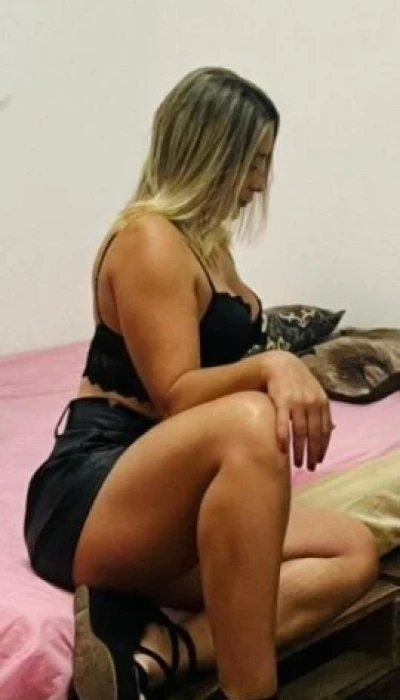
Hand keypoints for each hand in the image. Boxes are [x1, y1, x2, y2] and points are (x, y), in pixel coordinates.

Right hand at [261, 350, 333, 469]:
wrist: (279, 363)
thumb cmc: (298, 382)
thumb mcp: (315, 393)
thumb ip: (322, 411)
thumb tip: (334, 429)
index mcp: (322, 402)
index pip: (325, 430)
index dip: (322, 447)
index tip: (318, 461)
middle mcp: (312, 402)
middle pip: (314, 434)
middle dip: (313, 453)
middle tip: (310, 468)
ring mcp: (297, 402)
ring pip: (300, 432)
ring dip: (299, 451)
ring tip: (297, 464)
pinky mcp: (281, 400)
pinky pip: (283, 424)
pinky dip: (284, 438)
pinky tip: (282, 450)